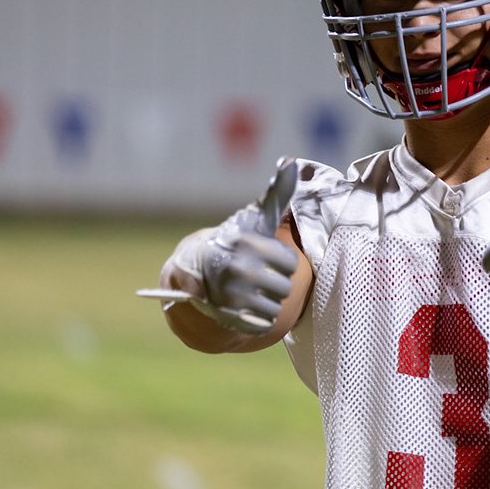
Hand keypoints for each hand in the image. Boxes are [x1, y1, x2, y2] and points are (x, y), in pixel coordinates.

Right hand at [140, 158, 299, 334]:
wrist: (198, 268)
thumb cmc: (238, 240)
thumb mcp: (255, 218)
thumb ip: (277, 193)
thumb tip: (291, 162)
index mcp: (245, 244)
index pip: (289, 263)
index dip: (283, 262)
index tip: (269, 258)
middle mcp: (236, 269)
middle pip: (284, 288)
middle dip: (276, 284)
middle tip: (259, 276)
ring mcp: (229, 296)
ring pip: (275, 308)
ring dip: (268, 302)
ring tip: (252, 292)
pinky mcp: (226, 319)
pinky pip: (261, 326)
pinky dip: (259, 320)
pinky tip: (248, 309)